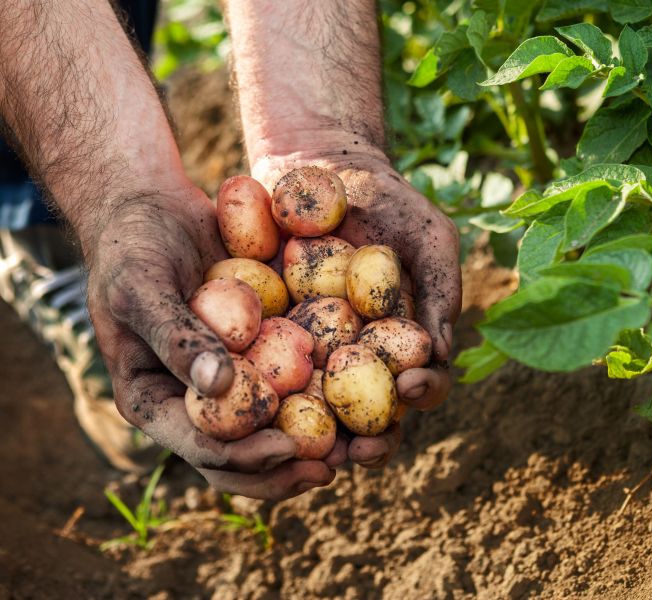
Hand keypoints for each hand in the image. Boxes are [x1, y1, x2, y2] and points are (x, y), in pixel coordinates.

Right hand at [85, 186, 341, 498]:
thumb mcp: (142, 286)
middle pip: (242, 456)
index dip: (245, 457)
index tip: (289, 447)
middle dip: (287, 469)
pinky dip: (325, 394)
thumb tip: (217, 385)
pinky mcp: (260, 352)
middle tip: (335, 464)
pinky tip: (363, 395)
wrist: (154, 207)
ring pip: (274, 429)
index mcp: (155, 399)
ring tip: (361, 445)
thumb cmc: (133, 245)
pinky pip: (293, 382)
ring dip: (315, 443)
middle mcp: (195, 400)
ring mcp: (231, 379)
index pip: (201, 446)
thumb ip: (174, 336)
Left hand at [253, 150, 461, 467]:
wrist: (320, 164)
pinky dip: (261, 395)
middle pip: (369, 413)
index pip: (423, 380)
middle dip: (366, 442)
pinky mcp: (268, 336)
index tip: (410, 387)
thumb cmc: (387, 199)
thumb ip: (442, 289)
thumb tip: (441, 350)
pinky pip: (264, 372)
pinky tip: (252, 405)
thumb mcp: (427, 235)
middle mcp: (361, 356)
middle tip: (355, 453)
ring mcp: (313, 350)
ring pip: (315, 408)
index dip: (423, 392)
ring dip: (312, 438)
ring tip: (302, 451)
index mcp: (404, 340)